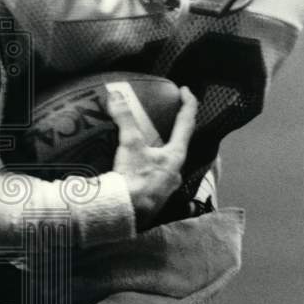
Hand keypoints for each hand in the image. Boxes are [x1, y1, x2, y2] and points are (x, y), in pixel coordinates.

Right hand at [107, 85, 197, 229]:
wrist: (125, 213)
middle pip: (180, 145)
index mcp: (176, 155)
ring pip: (168, 163)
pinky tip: (139, 169)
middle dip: (175, 130)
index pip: (187, 123)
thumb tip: (115, 95)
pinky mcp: (155, 198)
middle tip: (167, 118)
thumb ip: (125, 119)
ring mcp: (167, 187)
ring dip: (161, 151)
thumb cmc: (134, 178)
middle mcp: (176, 171)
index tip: (184, 90)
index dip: (188, 104)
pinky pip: (156, 176)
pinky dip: (150, 167)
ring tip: (149, 144)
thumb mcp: (130, 144)